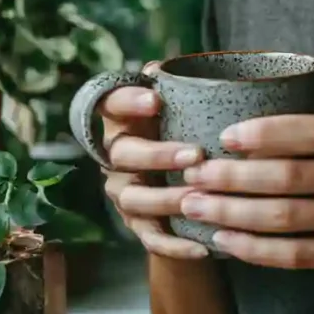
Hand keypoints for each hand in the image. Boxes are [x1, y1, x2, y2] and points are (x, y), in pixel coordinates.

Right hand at [99, 63, 207, 259]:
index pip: (110, 103)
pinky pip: (152, 238)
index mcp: (122, 121)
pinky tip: (203, 246)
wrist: (174, 184)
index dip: (128, 101)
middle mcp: (116, 157)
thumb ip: (173, 89)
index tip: (156, 99)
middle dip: (159, 155)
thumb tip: (160, 67)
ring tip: (197, 199)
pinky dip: (176, 245)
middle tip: (195, 156)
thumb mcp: (176, 107)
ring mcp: (124, 193)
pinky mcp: (138, 225)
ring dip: (167, 200)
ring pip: (136, 199)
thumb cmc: (177, 130)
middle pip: (124, 155)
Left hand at [179, 96, 313, 301]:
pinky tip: (225, 240)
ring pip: (283, 217)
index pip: (308, 129)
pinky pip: (295, 255)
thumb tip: (278, 83)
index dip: (263, 132)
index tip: (224, 134)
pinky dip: (255, 249)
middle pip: (286, 176)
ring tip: (195, 205)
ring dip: (232, 212)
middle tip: (193, 172)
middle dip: (232, 176)